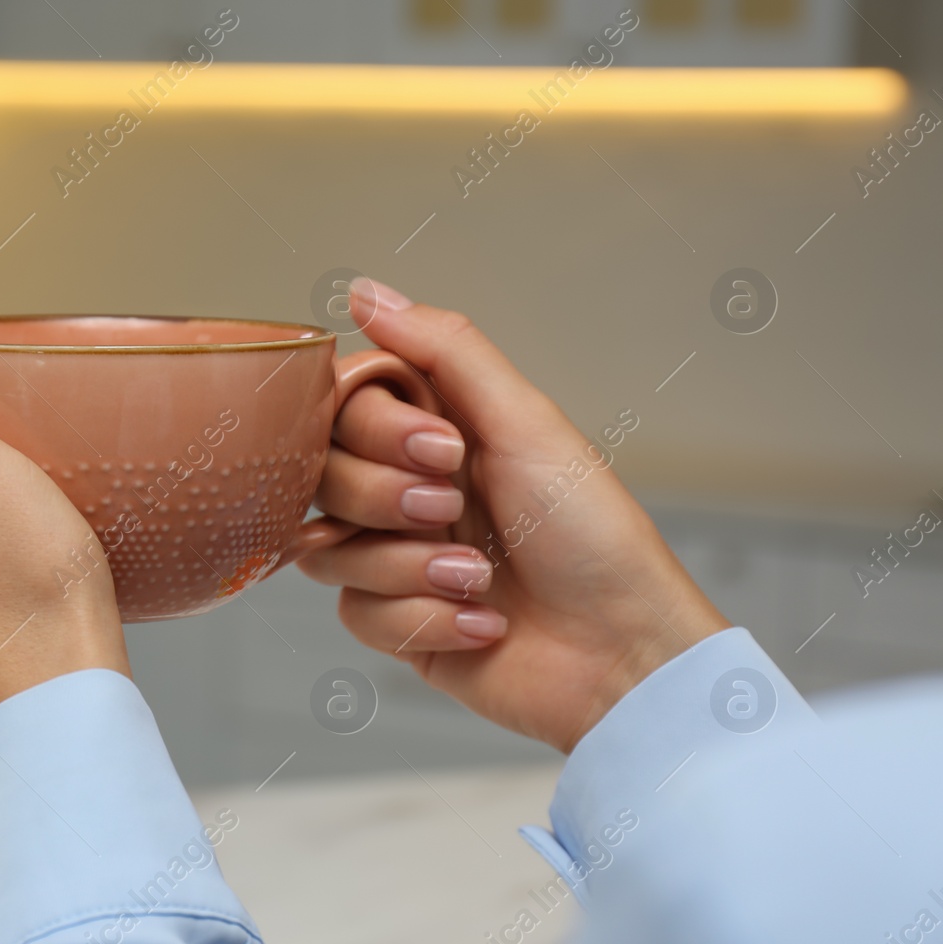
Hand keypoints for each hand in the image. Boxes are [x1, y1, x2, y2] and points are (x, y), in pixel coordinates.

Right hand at [298, 278, 729, 752]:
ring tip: (480, 578)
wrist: (621, 651)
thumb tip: (366, 291)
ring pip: (327, 547)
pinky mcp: (395, 622)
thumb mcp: (524, 423)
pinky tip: (482, 622)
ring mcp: (395, 556)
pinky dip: (423, 619)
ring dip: (409, 566)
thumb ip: (442, 350)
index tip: (443, 447)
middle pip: (321, 473)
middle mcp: (405, 486)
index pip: (342, 404)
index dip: (375, 428)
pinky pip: (355, 611)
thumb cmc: (592, 534)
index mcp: (434, 428)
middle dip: (387, 499)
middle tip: (453, 508)